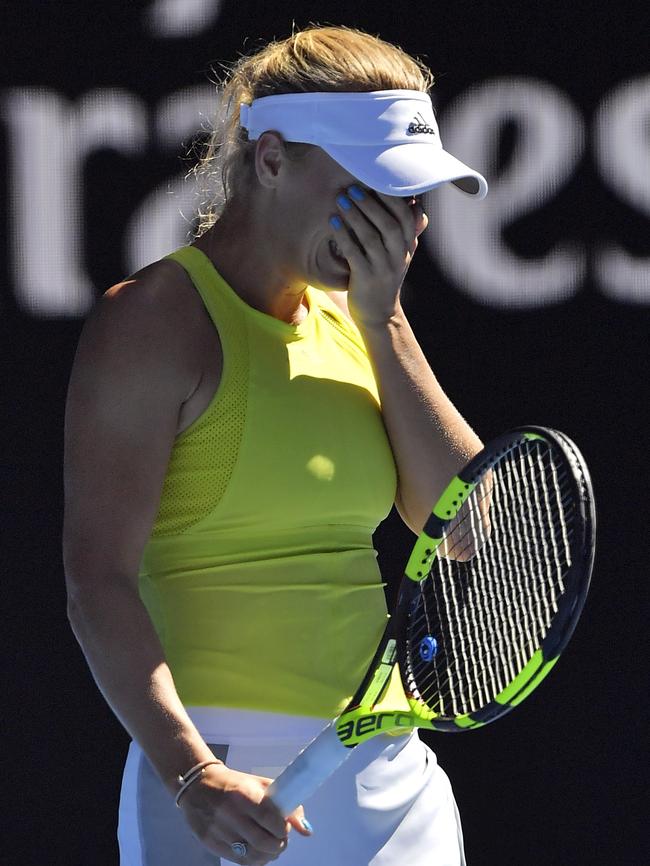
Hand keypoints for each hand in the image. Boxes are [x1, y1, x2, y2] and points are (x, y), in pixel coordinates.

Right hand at [178, 764, 311, 863]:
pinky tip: (258, 853)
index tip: (285, 827)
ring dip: (268, 856)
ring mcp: (218, 830)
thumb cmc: (235, 784)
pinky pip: (239, 861)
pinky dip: (253, 861)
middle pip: (263, 842)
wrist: (198, 785)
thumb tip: (306, 830)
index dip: (284, 829)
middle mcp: (230, 814)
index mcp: (244, 795)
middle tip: (281, 840)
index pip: (271, 820)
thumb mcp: (260, 785)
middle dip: (279, 845)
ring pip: (252, 856)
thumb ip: (285, 804)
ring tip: (271, 848)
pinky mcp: (210, 843)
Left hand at [329, 185, 427, 327]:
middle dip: (370, 204)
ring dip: (355, 216)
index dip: (392, 197)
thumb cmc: (385, 276)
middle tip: (352, 188)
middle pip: (388, 224)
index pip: (405, 216)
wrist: (379, 314)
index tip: (375, 181)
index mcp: (407, 245)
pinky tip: (333, 222)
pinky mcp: (366, 279)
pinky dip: (344, 236)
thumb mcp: (400, 253)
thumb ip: (406, 229)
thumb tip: (414, 201)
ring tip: (341, 199)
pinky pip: (354, 253)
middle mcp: (398, 256)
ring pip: (370, 237)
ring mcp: (383, 268)